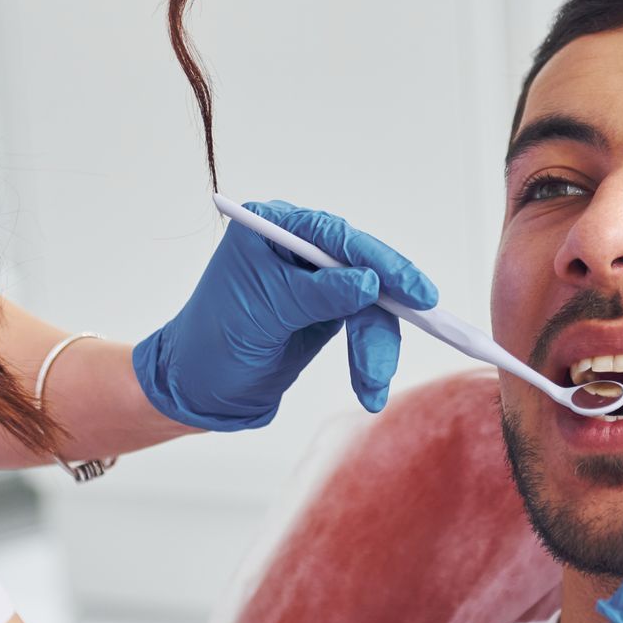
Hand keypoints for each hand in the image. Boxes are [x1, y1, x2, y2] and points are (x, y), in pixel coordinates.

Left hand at [132, 200, 437, 430]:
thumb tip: (369, 281)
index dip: (382, 262)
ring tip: (372, 387)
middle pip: (362, 270)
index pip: (337, 238)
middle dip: (384, 314)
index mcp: (271, 230)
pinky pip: (363, 327)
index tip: (417, 291)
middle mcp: (295, 249)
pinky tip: (370, 388)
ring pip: (369, 306)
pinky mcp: (324, 313)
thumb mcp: (264, 315)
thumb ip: (317, 294)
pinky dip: (370, 357)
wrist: (195, 392)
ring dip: (376, 347)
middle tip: (427, 333)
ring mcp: (313, 282)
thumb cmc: (212, 345)